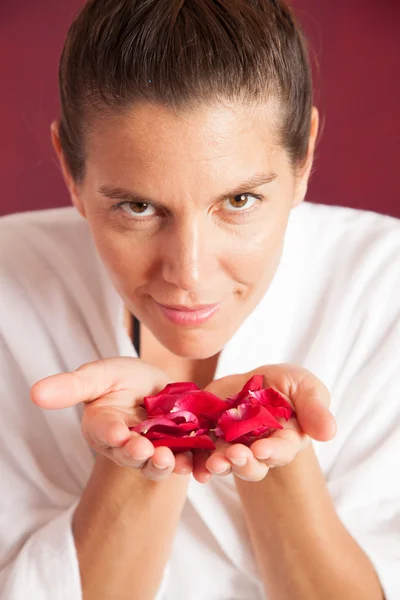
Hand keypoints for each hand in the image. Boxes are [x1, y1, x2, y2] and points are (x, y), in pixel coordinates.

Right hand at [30, 358, 193, 481]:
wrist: (157, 385)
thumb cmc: (122, 379)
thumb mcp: (99, 374)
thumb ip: (72, 386)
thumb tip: (35, 392)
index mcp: (103, 427)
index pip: (104, 433)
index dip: (111, 435)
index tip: (118, 434)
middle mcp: (126, 445)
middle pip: (131, 454)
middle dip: (139, 454)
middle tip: (148, 451)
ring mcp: (153, 450)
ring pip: (156, 463)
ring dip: (164, 465)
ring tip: (173, 461)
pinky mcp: (179, 450)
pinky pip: (185, 460)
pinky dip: (192, 464)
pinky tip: (199, 464)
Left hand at [193, 363, 336, 482]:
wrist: (257, 380)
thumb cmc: (288, 386)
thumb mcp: (306, 387)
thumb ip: (316, 408)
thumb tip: (329, 432)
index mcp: (284, 441)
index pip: (280, 450)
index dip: (272, 452)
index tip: (263, 449)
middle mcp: (257, 450)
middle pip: (251, 464)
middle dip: (242, 462)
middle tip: (233, 456)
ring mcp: (232, 446)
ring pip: (225, 462)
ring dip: (218, 465)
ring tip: (212, 463)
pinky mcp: (209, 436)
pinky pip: (200, 453)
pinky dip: (195, 461)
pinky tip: (191, 465)